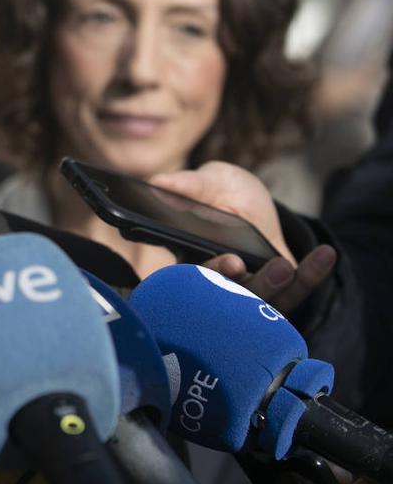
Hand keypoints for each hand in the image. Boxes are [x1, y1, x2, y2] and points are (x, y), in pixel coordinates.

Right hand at [150, 163, 334, 312]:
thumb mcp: (209, 182)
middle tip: (236, 263)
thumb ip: (189, 185)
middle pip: (218, 298)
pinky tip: (324, 254)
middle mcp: (215, 283)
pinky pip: (294, 293)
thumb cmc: (221, 192)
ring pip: (255, 302)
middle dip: (228, 284)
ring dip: (268, 285)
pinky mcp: (278, 292)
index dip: (193, 281)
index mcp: (187, 260)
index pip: (182, 283)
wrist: (252, 202)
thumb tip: (159, 181)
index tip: (212, 263)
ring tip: (281, 266)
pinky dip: (310, 275)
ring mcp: (248, 291)